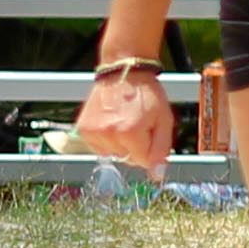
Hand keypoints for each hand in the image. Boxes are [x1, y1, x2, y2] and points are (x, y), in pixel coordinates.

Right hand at [73, 65, 173, 180]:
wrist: (123, 72)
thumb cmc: (146, 94)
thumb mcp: (164, 120)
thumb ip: (161, 150)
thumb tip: (156, 175)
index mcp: (131, 133)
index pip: (143, 161)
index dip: (149, 148)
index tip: (149, 130)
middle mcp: (109, 135)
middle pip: (127, 159)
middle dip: (135, 146)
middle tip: (136, 123)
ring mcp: (94, 132)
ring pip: (112, 155)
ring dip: (119, 144)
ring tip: (122, 121)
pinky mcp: (84, 130)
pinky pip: (98, 148)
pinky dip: (106, 140)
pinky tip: (110, 123)